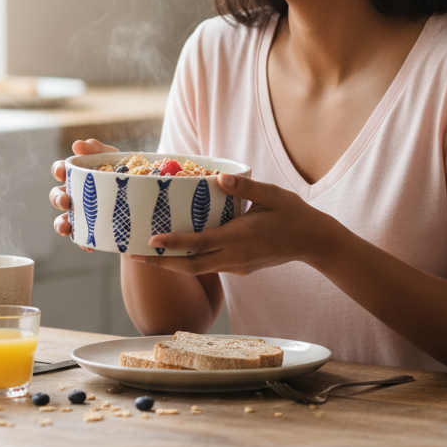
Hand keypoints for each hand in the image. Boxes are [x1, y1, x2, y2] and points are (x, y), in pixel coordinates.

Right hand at [50, 139, 119, 247]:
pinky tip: (89, 245)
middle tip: (66, 200)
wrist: (145, 198)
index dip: (58, 170)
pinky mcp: (92, 231)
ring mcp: (82, 214)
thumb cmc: (122, 174)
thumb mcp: (114, 159)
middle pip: (57, 196)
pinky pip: (82, 238)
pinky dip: (83, 242)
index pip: (61, 171)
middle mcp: (75, 195)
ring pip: (63, 220)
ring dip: (61, 224)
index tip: (62, 172)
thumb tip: (78, 145)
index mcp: (78, 176)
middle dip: (57, 198)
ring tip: (66, 228)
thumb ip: (98, 149)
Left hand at [129, 172, 323, 275]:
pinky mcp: (240, 268)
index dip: (174, 242)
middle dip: (160, 263)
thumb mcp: (272, 195)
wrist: (313, 242)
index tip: (150, 240)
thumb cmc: (293, 214)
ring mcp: (237, 265)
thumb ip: (245, 188)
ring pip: (197, 269)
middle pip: (190, 265)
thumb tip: (218, 178)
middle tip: (132, 256)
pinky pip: (209, 266)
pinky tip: (177, 251)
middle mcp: (234, 256)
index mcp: (240, 238)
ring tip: (146, 255)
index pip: (200, 243)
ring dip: (171, 264)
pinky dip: (189, 261)